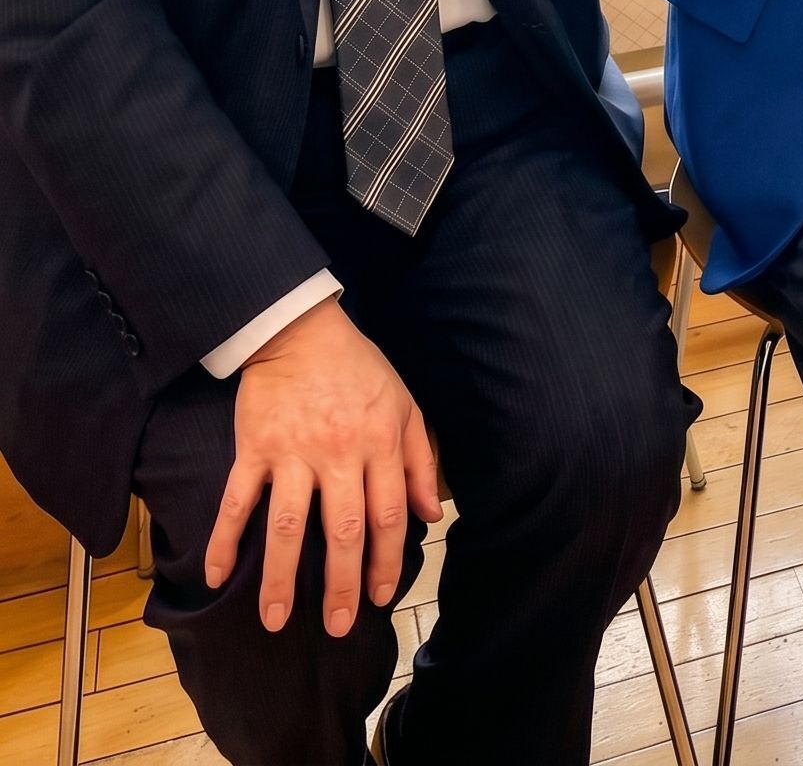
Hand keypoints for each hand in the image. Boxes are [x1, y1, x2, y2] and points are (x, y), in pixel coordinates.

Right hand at [205, 298, 437, 638]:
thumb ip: (420, 460)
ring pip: (288, 526)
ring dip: (281, 577)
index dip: (384, 560)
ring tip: (276, 621)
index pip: (387, 514)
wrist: (302, 331)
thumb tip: (431, 515)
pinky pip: (238, 501)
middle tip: (337, 627)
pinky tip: (217, 576)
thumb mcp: (405, 406)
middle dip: (341, 583)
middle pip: (342, 529)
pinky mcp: (254, 449)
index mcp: (380, 443)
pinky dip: (225, 540)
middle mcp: (339, 453)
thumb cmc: (359, 371)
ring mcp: (293, 453)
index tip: (378, 598)